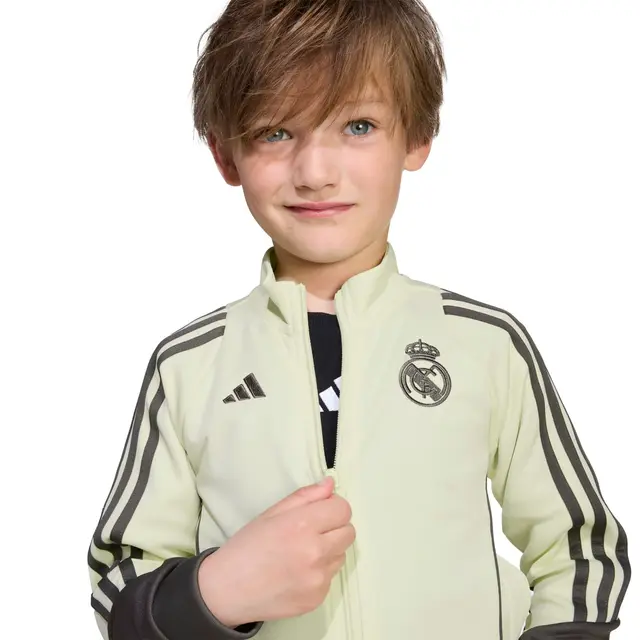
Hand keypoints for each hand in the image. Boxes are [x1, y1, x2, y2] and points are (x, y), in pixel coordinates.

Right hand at [197, 476, 354, 626]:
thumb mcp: (272, 513)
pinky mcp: (317, 599)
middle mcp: (315, 552)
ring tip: (301, 552)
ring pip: (341, 554)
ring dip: (329, 549)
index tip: (320, 510)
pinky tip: (297, 572)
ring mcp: (318, 579)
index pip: (343, 509)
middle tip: (311, 530)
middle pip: (349, 532)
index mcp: (303, 525)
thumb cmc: (247, 546)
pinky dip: (320, 572)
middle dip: (335, 527)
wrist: (227, 590)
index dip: (333, 506)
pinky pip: (330, 577)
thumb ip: (305, 497)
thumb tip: (330, 485)